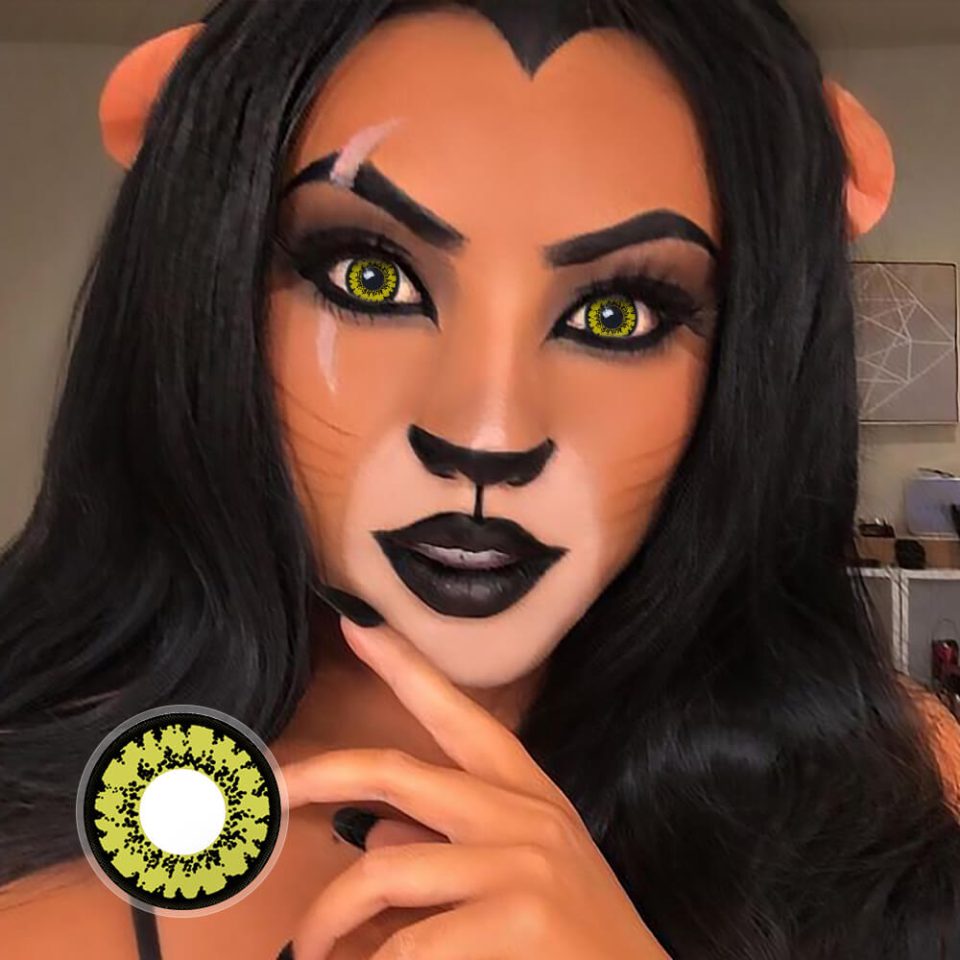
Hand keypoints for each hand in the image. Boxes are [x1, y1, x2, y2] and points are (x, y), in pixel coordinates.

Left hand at [281, 615, 671, 959]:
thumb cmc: (574, 942)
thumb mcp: (522, 874)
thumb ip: (448, 847)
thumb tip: (370, 834)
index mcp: (526, 794)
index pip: (457, 714)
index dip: (403, 665)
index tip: (356, 622)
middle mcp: (523, 815)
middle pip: (396, 772)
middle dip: (321, 773)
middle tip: (271, 789)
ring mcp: (521, 864)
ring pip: (382, 868)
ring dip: (329, 915)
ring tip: (310, 949)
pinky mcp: (517, 920)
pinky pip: (405, 944)